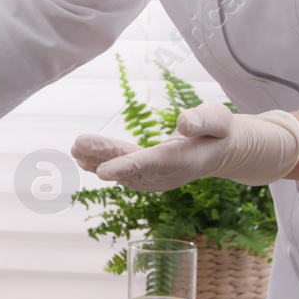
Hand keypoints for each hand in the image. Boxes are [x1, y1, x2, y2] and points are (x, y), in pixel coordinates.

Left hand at [72, 103, 298, 190]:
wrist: (224, 152)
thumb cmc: (222, 131)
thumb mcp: (220, 119)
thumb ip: (203, 120)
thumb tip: (183, 121)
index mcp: (182, 160)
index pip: (150, 163)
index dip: (125, 166)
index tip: (102, 171)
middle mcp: (165, 174)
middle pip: (129, 165)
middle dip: (102, 156)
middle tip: (77, 144)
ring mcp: (155, 178)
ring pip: (122, 168)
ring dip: (96, 160)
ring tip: (74, 149)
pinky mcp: (147, 176)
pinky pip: (122, 170)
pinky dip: (100, 163)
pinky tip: (81, 158)